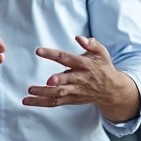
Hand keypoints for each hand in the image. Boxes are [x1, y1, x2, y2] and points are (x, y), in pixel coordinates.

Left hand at [23, 35, 139, 122]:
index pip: (67, 58)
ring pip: (59, 93)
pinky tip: (28, 101)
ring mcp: (76, 91)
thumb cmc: (103, 68)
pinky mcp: (72, 99)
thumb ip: (91, 44)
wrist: (112, 90)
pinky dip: (41, 102)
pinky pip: (55, 102)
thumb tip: (79, 38)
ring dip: (45, 93)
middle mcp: (80, 78)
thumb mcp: (102, 53)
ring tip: (31, 90)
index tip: (39, 51)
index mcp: (85, 64)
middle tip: (48, 81)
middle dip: (58, 80)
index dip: (53, 54)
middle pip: (67, 80)